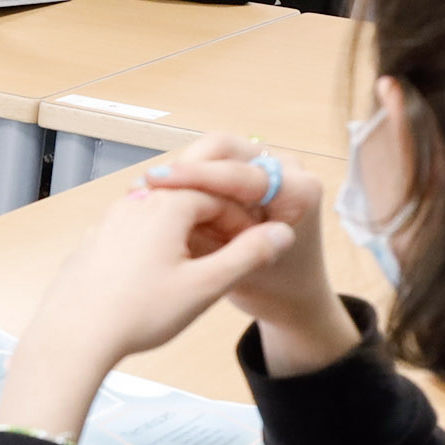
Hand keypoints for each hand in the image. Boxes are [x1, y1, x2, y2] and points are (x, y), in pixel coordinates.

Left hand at [0, 173, 300, 439]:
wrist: (72, 337)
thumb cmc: (138, 312)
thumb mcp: (206, 287)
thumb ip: (248, 256)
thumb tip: (282, 234)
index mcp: (167, 204)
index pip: (220, 196)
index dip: (243, 222)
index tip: (254, 249)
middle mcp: (136, 202)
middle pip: (190, 202)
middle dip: (216, 227)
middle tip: (232, 261)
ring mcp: (110, 220)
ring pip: (162, 217)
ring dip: (187, 237)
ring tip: (198, 274)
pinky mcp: (94, 241)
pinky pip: (136, 233)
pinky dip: (158, 247)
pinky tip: (160, 281)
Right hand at [138, 136, 351, 367]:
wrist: (291, 295)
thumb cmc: (271, 288)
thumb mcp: (233, 268)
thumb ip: (201, 233)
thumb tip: (153, 201)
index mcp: (299, 192)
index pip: (240, 172)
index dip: (195, 176)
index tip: (156, 182)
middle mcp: (289, 169)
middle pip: (224, 148)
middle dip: (183, 167)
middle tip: (146, 188)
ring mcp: (271, 164)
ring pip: (213, 151)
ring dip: (181, 171)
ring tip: (146, 194)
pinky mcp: (253, 168)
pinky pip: (213, 162)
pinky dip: (187, 176)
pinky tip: (160, 194)